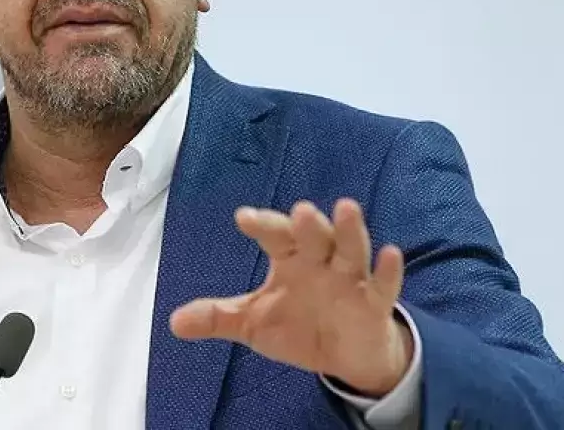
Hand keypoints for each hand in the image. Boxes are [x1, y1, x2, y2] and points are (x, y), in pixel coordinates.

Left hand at [169, 198, 412, 396]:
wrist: (345, 355)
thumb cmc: (300, 326)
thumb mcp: (254, 324)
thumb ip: (218, 318)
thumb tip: (174, 322)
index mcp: (291, 259)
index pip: (275, 235)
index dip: (263, 225)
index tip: (244, 218)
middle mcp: (321, 261)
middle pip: (315, 236)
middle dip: (308, 224)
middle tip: (300, 211)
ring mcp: (350, 278)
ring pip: (351, 249)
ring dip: (349, 230)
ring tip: (346, 208)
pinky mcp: (374, 302)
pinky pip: (383, 284)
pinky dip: (388, 270)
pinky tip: (390, 252)